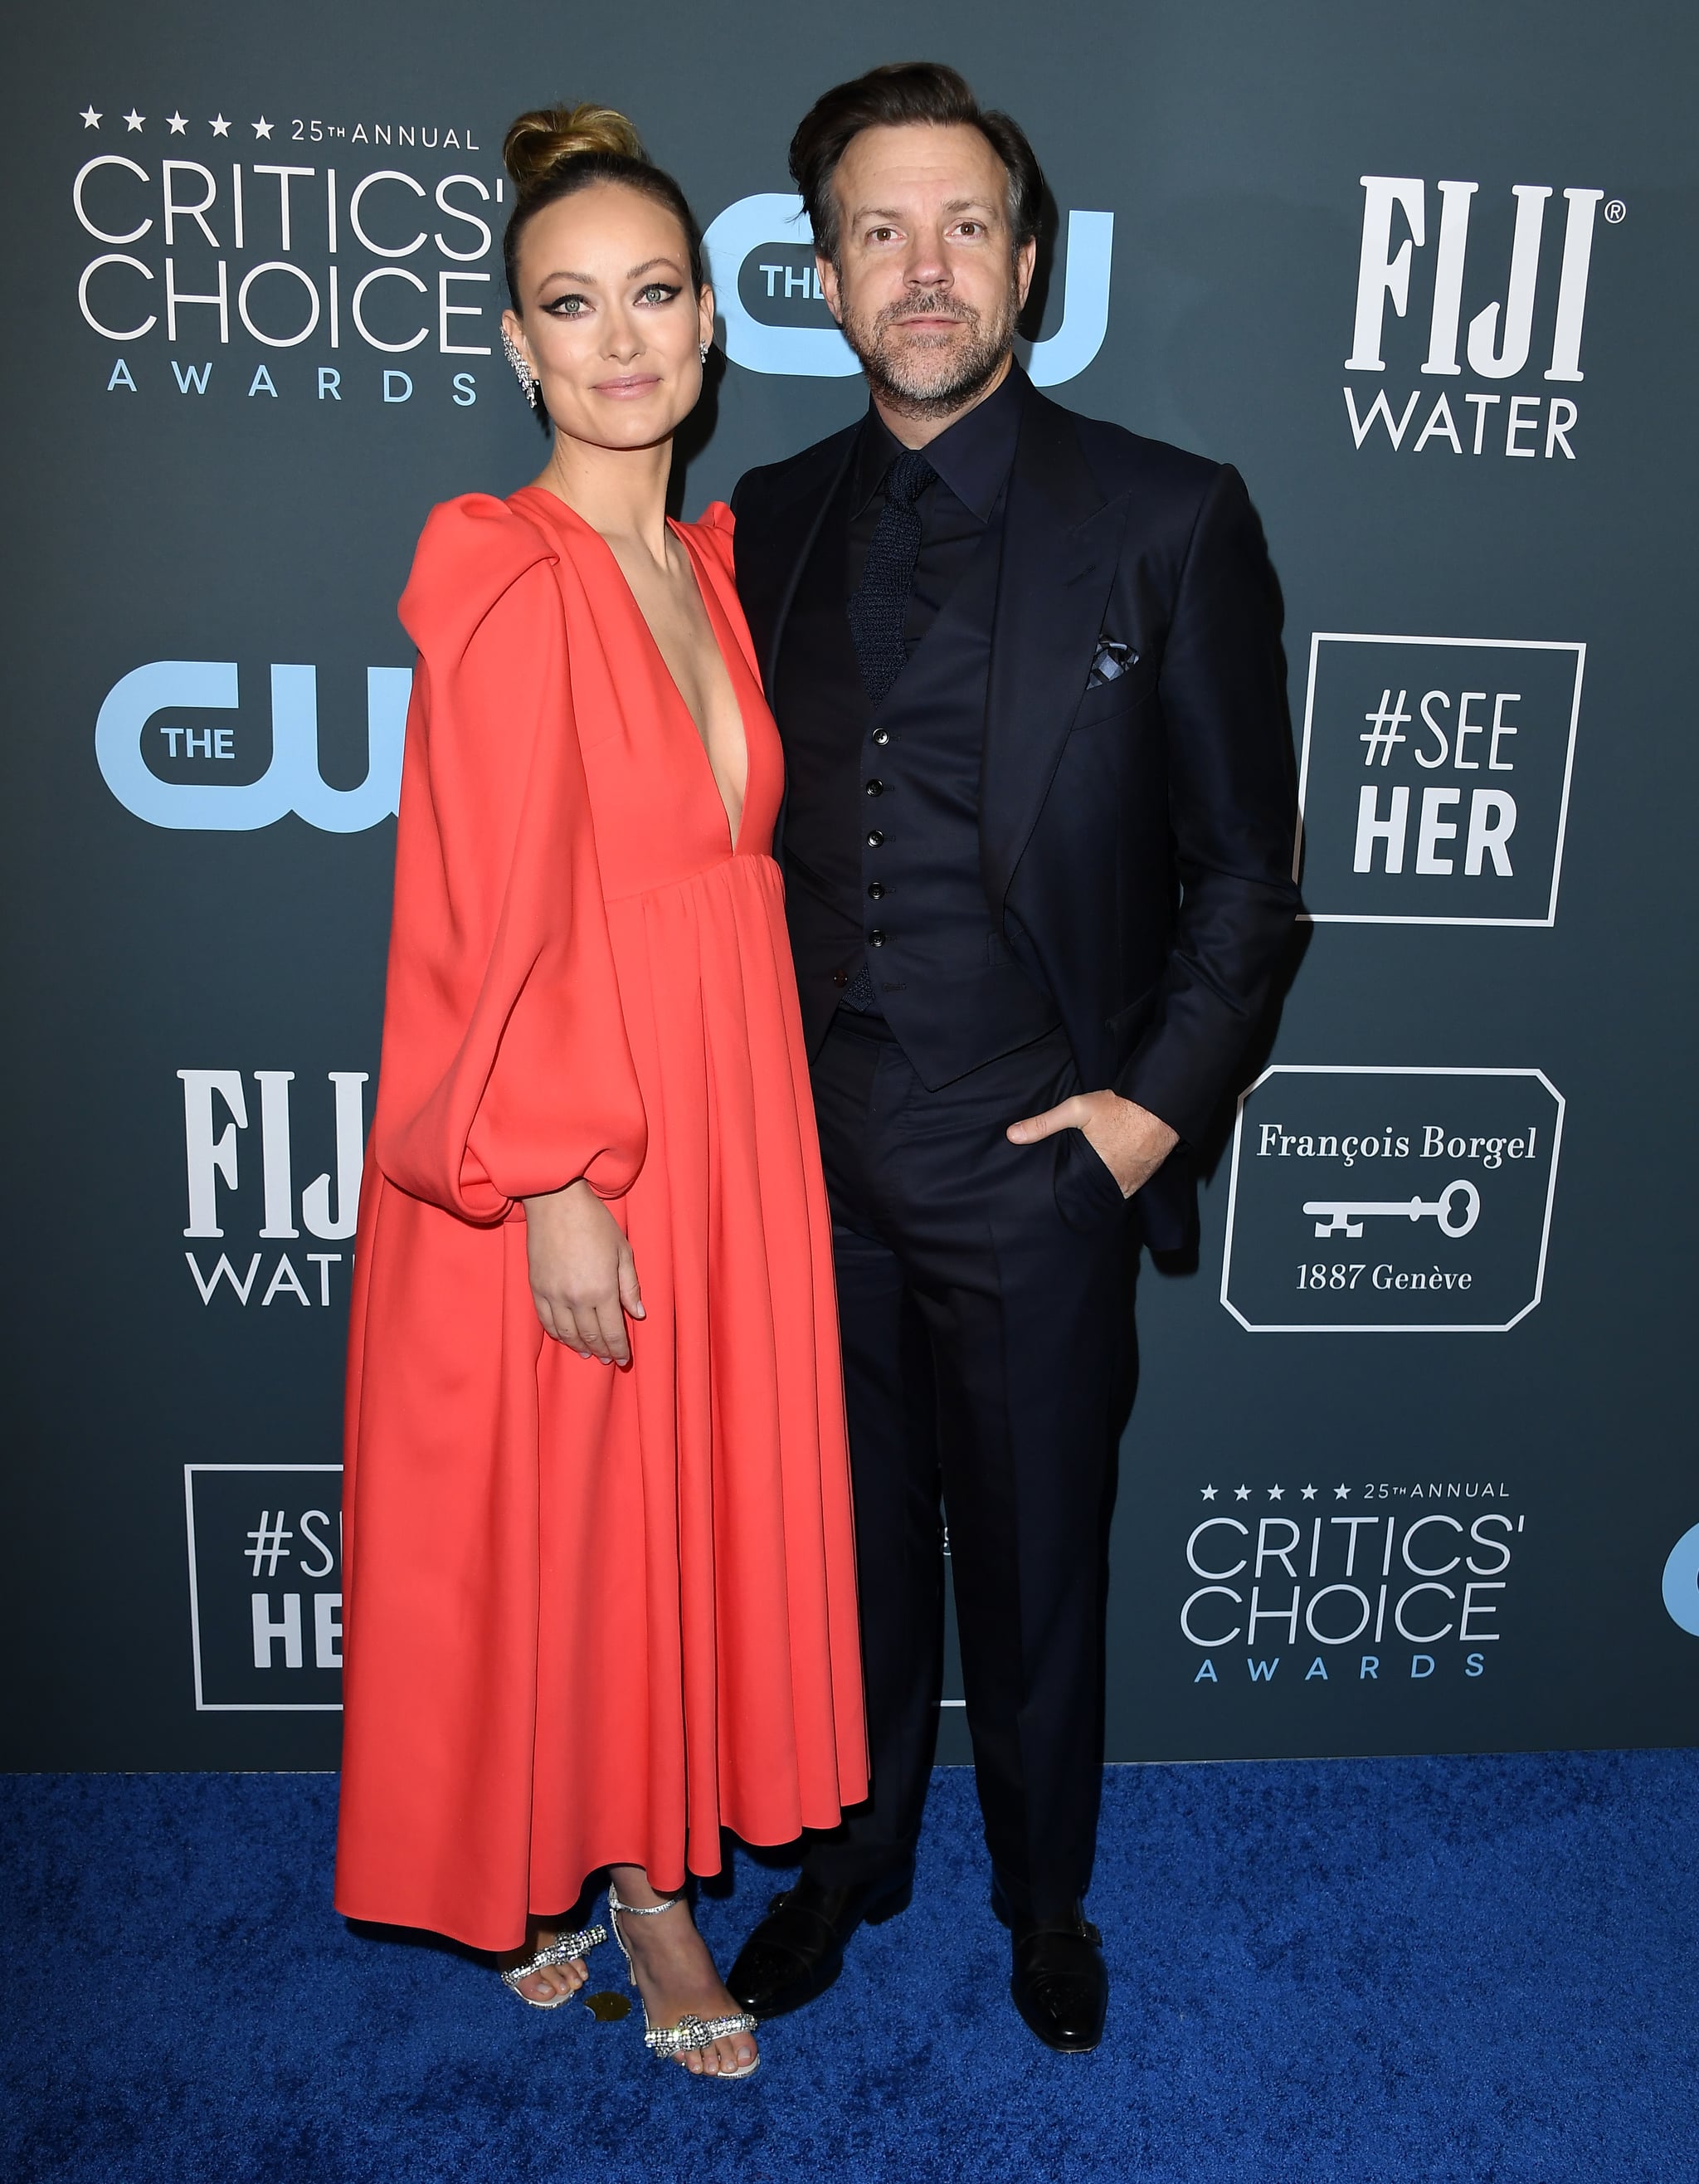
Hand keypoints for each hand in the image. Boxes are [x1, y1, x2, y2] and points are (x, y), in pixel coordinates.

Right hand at [521, 1180, 644, 1363]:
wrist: (556, 1203)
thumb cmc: (595, 1222)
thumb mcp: (622, 1251)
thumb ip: (630, 1286)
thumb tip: (638, 1313)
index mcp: (602, 1289)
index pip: (613, 1331)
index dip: (619, 1349)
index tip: (624, 1359)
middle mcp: (577, 1298)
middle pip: (591, 1337)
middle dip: (602, 1352)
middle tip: (609, 1359)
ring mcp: (553, 1295)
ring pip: (567, 1334)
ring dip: (580, 1347)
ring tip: (589, 1353)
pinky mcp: (536, 1289)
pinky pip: (546, 1322)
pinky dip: (558, 1334)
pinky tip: (567, 1338)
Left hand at [1006, 1090, 1178, 1196]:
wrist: (1161, 1107)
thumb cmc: (1120, 1108)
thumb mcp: (1077, 1109)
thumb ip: (1044, 1124)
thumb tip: (1012, 1135)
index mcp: (1094, 1171)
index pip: (1071, 1194)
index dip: (1061, 1194)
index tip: (1051, 1193)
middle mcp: (1114, 1183)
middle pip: (1089, 1196)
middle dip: (1078, 1193)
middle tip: (1066, 1187)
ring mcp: (1131, 1184)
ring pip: (1107, 1195)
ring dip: (1096, 1191)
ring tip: (1083, 1186)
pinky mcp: (1143, 1180)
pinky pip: (1124, 1191)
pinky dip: (1115, 1187)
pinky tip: (1105, 1180)